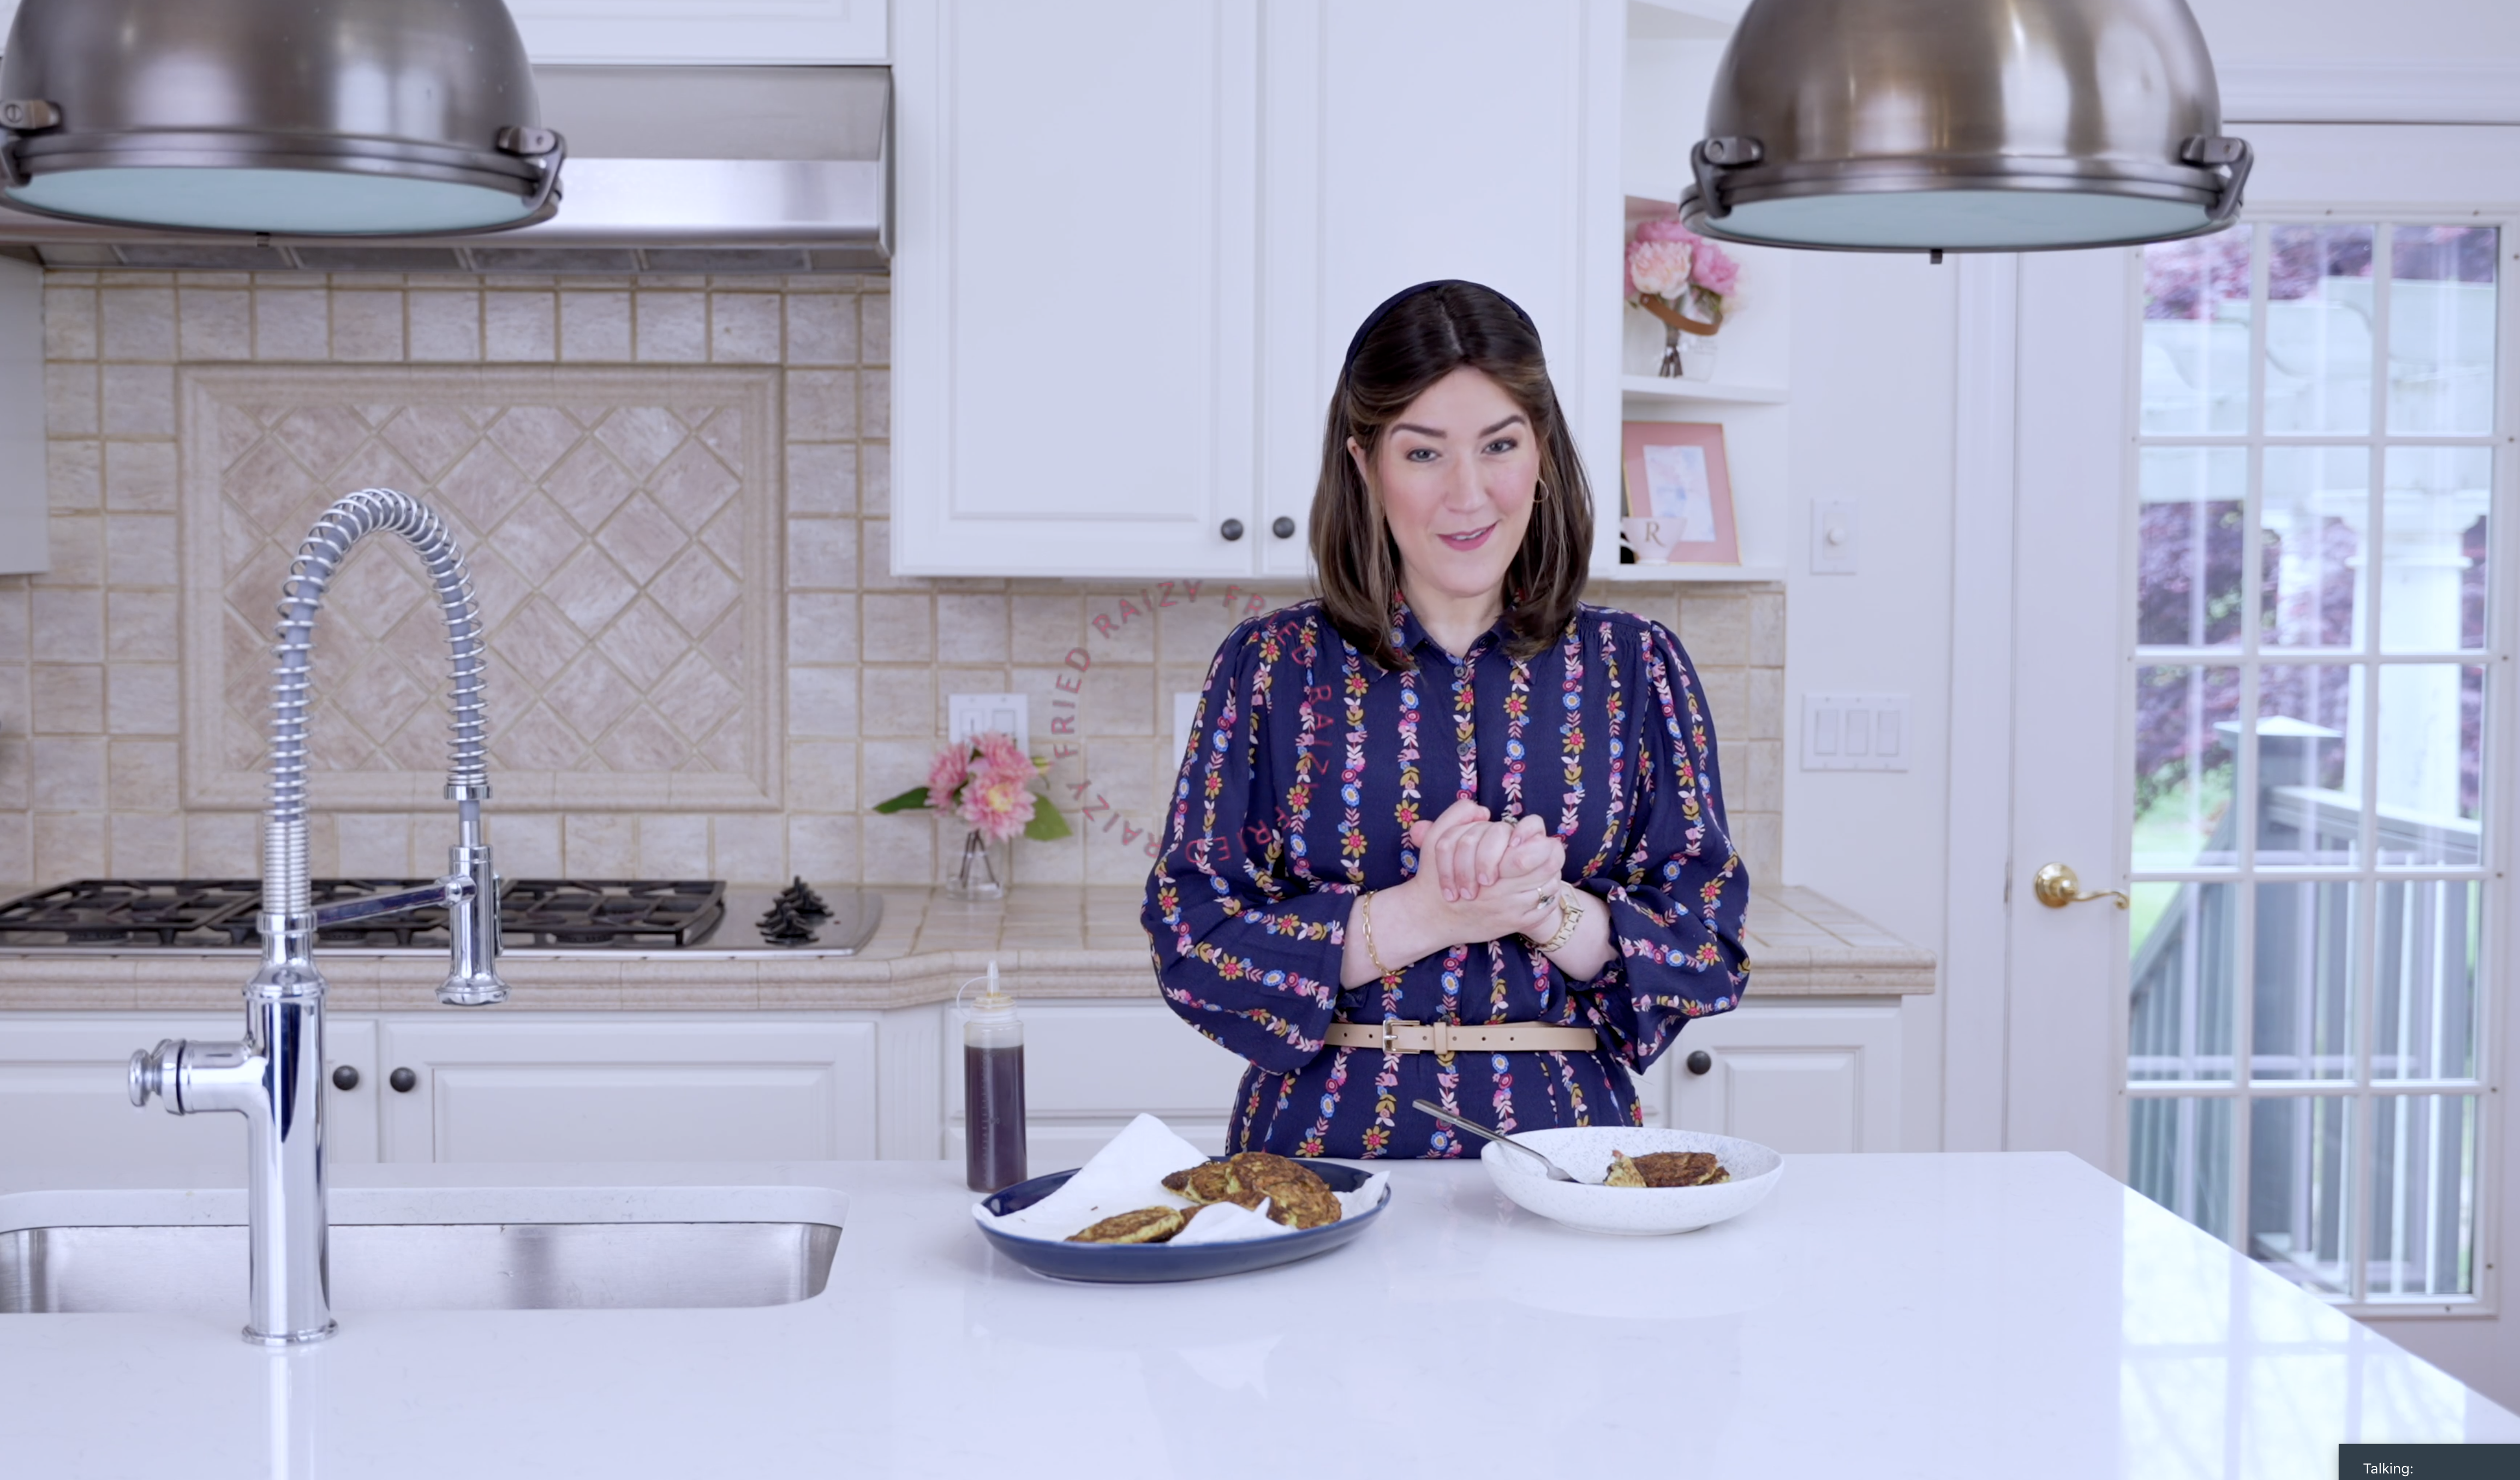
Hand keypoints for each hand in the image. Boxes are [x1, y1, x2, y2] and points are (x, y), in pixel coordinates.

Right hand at [1341, 823, 1575, 986]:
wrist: (1429, 917)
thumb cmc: (1432, 876)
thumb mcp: (1437, 839)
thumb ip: (1457, 815)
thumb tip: (1483, 811)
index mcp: (1492, 867)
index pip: (1534, 852)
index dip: (1540, 842)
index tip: (1532, 839)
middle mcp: (1505, 891)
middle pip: (1548, 868)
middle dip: (1550, 855)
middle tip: (1546, 849)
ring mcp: (1512, 910)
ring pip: (1549, 888)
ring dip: (1550, 875)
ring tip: (1543, 868)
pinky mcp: (1514, 925)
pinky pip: (1543, 910)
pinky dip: (1547, 898)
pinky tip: (1538, 888)